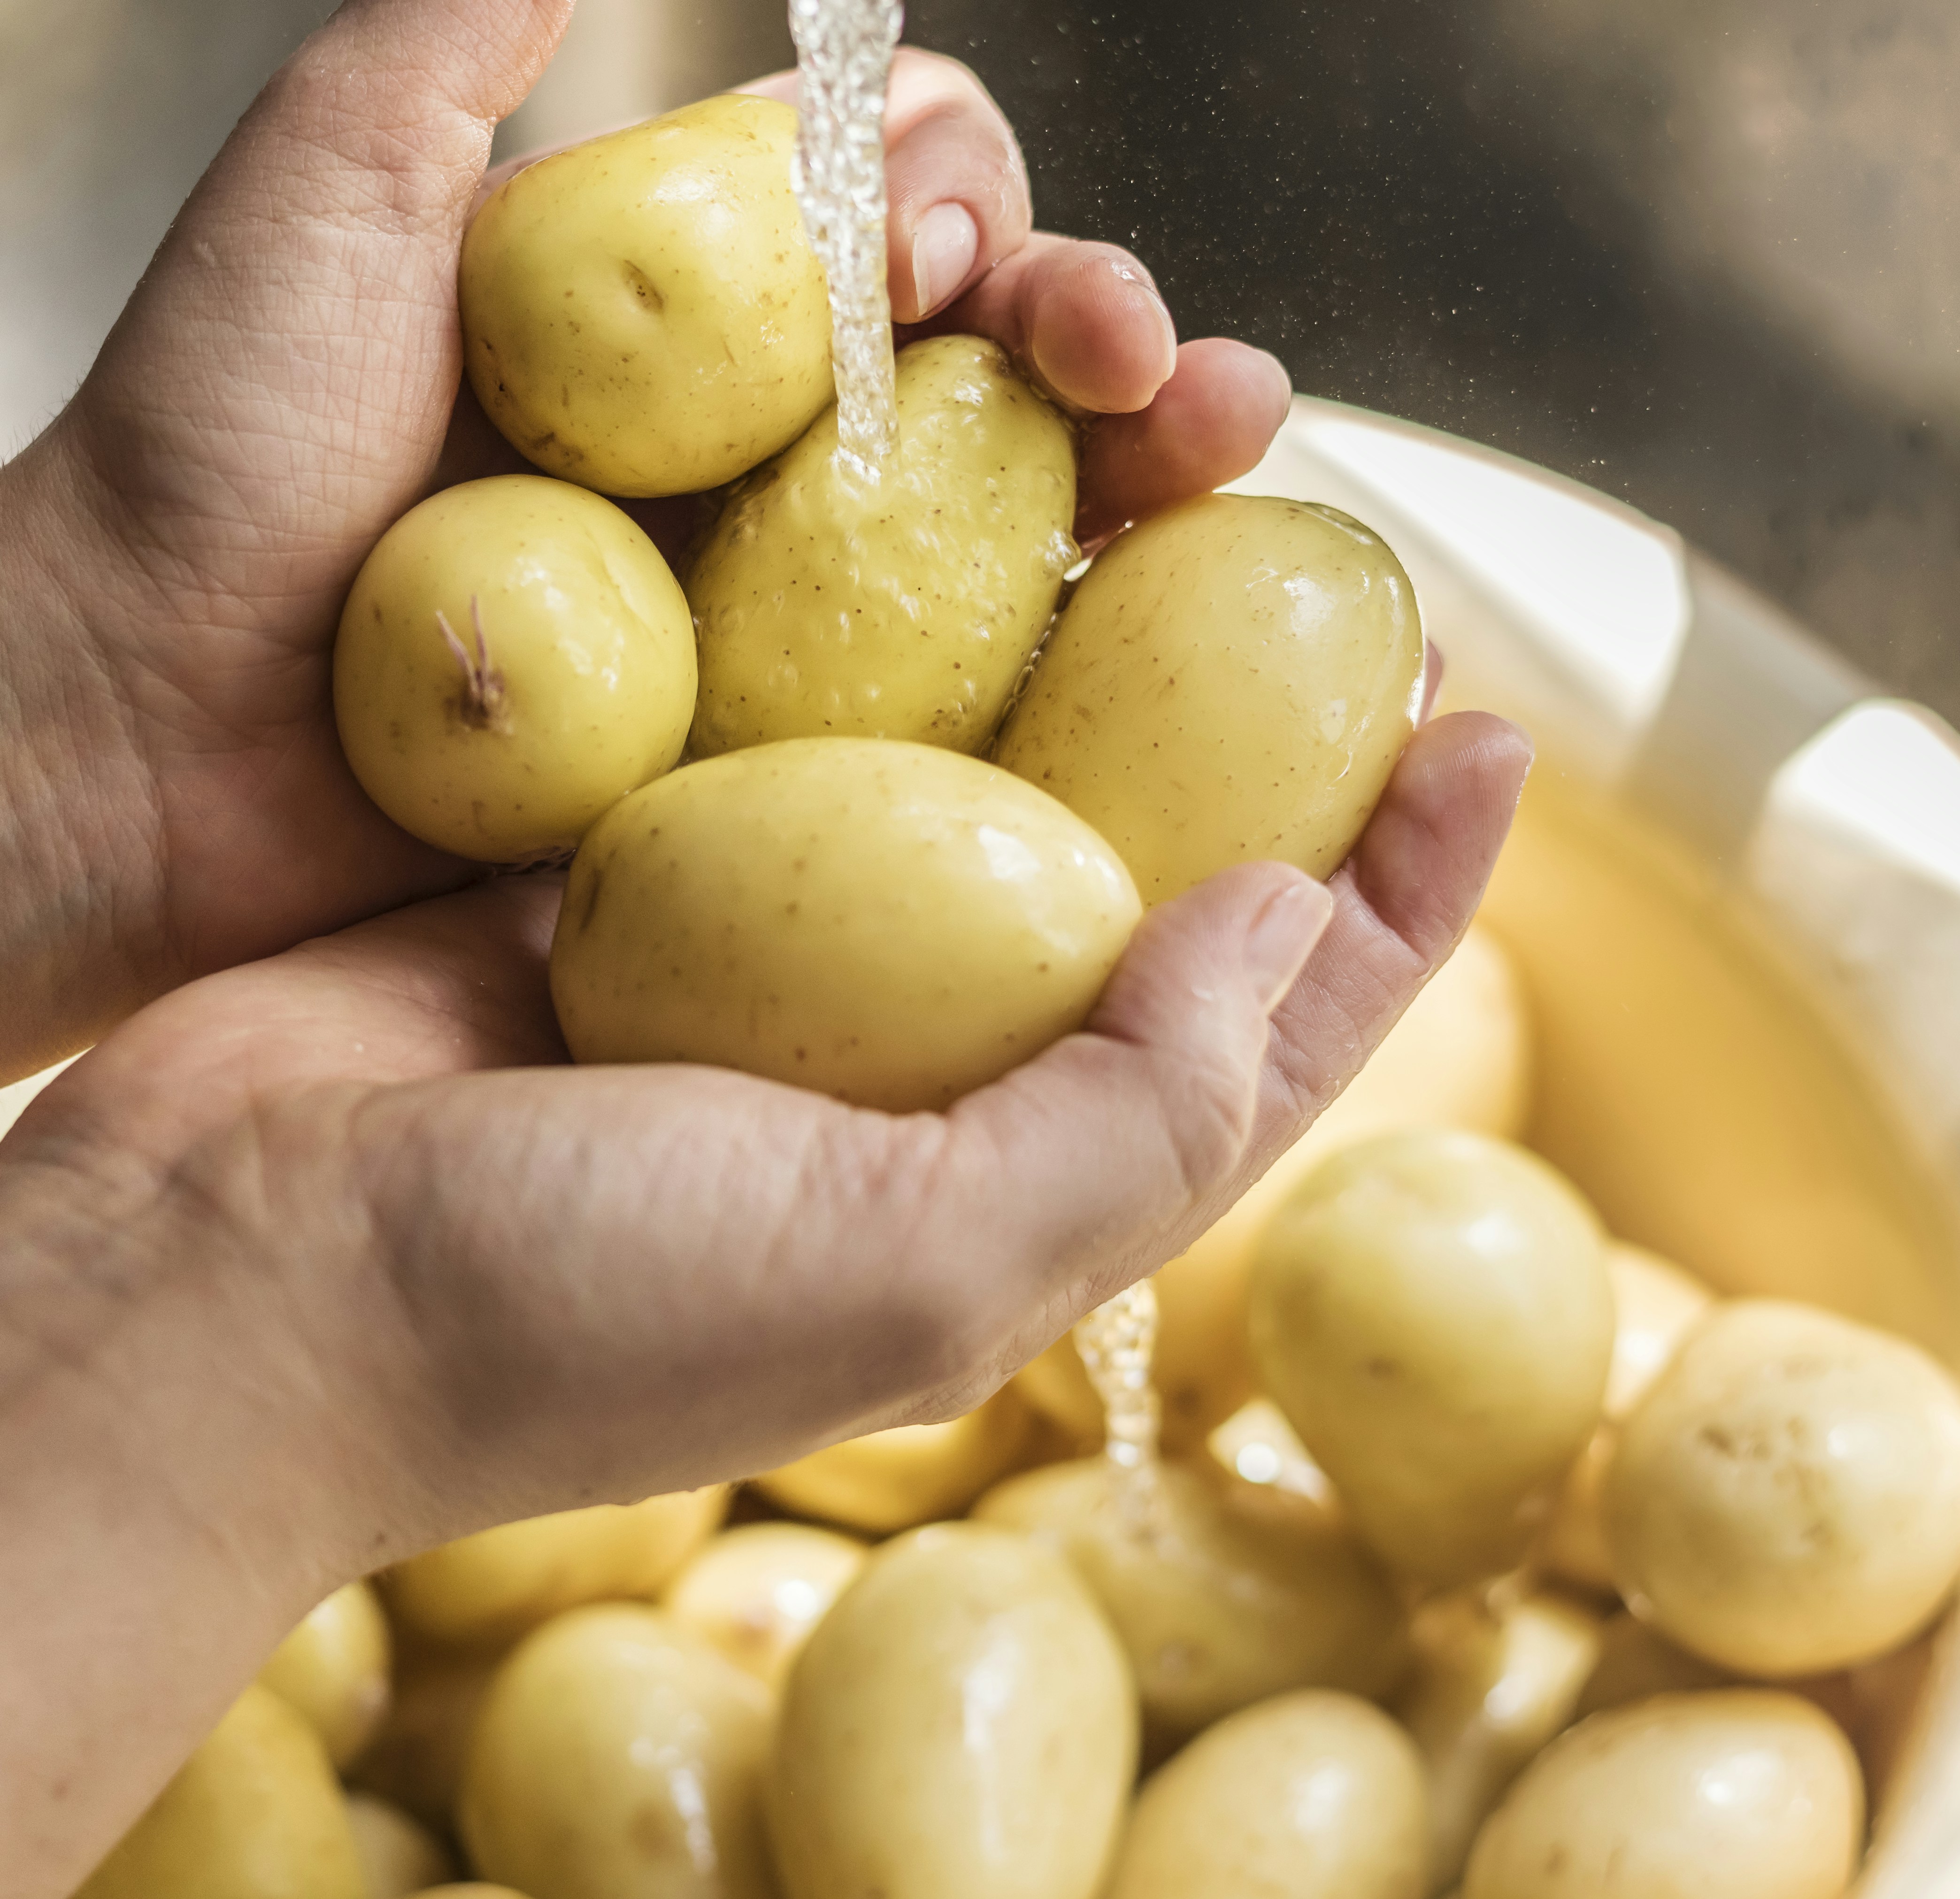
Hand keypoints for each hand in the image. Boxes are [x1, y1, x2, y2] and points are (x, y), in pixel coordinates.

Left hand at [0, 2, 1290, 1081]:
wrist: (144, 733)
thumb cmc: (209, 469)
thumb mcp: (327, 198)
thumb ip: (447, 44)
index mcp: (677, 320)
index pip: (885, 227)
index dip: (962, 214)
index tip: (935, 250)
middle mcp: (744, 459)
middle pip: (984, 376)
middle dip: (1105, 334)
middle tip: (1151, 362)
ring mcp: (767, 614)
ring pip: (1002, 531)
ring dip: (1138, 476)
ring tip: (1208, 442)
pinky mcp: (766, 755)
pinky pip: (943, 703)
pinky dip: (1054, 655)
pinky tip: (1130, 625)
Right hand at [0, 704, 1528, 1895]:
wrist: (241, 1270)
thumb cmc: (566, 1310)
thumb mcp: (903, 1264)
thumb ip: (1125, 1114)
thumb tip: (1283, 924)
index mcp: (1006, 1198)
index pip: (1263, 1046)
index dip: (1398, 907)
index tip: (1486, 747)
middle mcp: (918, 1086)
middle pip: (1151, 908)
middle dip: (1271, 771)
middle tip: (1362, 608)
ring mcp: (784, 979)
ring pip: (989, 807)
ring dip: (1089, 684)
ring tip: (1177, 536)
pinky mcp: (655, 881)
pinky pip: (818, 753)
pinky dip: (891, 660)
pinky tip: (948, 554)